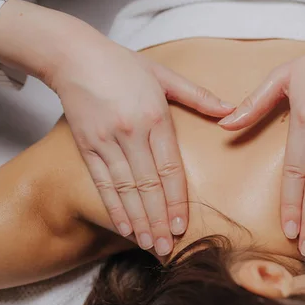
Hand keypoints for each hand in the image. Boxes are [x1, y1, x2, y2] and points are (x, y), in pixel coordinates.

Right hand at [53, 41, 233, 255]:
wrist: (74, 56)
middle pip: (147, 186)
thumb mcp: (164, 75)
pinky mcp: (86, 146)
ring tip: (148, 245)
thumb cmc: (123, 65)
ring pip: (125, 189)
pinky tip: (123, 227)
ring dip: (137, 220)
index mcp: (155, 118)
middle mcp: (131, 134)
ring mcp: (106, 142)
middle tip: (166, 248)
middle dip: (158, 220)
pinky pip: (102, 183)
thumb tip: (230, 110)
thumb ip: (198, 96)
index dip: (176, 200)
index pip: (169, 169)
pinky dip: (113, 207)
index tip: (181, 225)